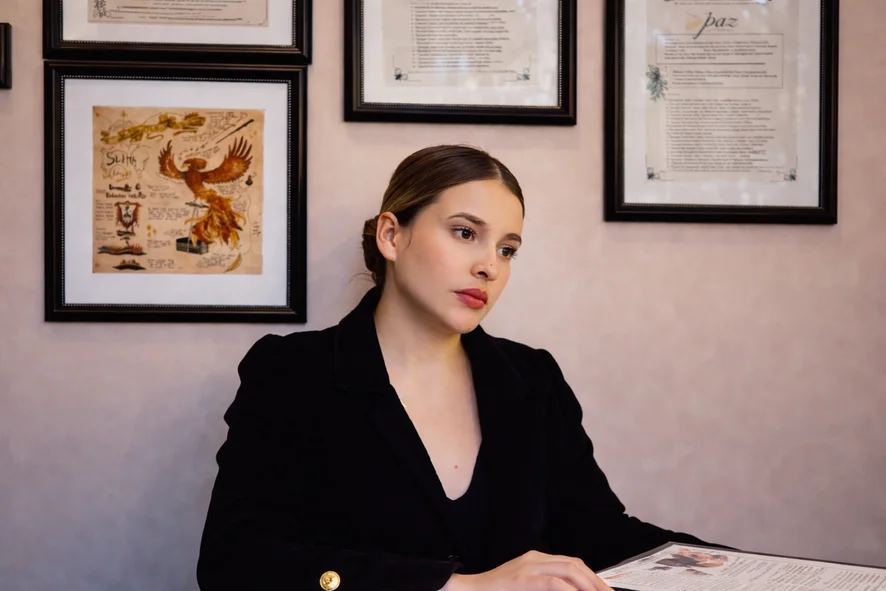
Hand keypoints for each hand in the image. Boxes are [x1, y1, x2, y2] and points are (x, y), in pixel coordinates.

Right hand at [441, 550, 612, 590]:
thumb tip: (569, 590)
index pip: (572, 563)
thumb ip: (544, 586)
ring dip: (589, 585)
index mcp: (536, 559)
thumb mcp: (523, 587)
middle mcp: (534, 558)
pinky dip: (570, 589)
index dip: (592, 577)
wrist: (468, 590)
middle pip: (575, 564)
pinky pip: (553, 582)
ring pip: (569, 570)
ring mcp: (528, 566)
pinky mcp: (522, 579)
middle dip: (596, 581)